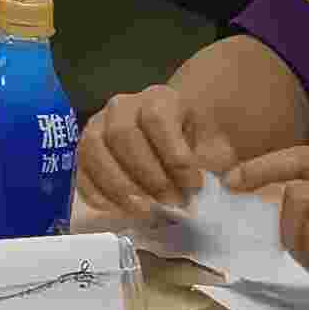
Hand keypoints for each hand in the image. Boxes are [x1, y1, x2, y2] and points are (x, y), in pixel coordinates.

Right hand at [70, 82, 233, 225]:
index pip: (157, 119)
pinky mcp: (85, 149)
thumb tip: (228, 183)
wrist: (175, 139)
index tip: (195, 186)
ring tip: (145, 211)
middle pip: (122, 134)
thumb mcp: (216, 147)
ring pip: (94, 149)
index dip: (174, 155)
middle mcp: (122, 106)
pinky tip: (118, 210)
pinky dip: (96, 192)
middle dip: (147, 174)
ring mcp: (98, 125)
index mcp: (160, 98)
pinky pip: (80, 169)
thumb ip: (218, 163)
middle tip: (172, 202)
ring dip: (118, 185)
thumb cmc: (196, 143)